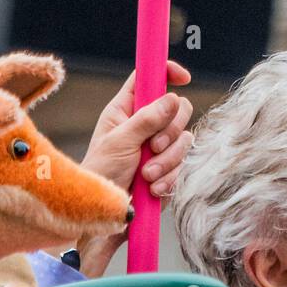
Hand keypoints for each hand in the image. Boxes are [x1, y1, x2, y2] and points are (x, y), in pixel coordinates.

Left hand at [81, 60, 193, 196]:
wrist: (108, 214)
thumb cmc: (101, 174)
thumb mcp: (119, 142)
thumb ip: (146, 119)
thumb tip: (173, 97)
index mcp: (127, 110)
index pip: (149, 79)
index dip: (167, 72)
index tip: (184, 78)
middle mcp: (146, 124)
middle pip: (177, 107)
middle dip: (170, 130)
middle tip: (152, 147)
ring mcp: (159, 146)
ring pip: (185, 139)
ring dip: (167, 160)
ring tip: (146, 176)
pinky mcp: (169, 168)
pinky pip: (184, 164)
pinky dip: (170, 178)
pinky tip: (153, 188)